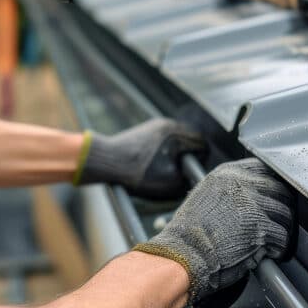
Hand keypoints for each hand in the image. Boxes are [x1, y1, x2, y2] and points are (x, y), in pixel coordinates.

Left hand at [74, 118, 206, 199]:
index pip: (202, 145)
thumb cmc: (138, 172)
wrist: (105, 161)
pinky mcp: (143, 131)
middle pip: (189, 141)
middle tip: (182, 173)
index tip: (194, 173)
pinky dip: (161, 153)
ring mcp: (154, 126)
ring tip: (165, 171)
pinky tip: (152, 165)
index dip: (201, 161)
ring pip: (174, 141)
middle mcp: (167, 124)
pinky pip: (161, 141)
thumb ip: (188, 180)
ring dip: (174, 155)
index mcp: (177, 133)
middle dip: (188, 158)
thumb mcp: (169, 184)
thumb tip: (194, 179)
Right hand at [133, 159, 293, 301]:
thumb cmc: (189, 235)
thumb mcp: (206, 197)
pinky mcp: (259, 227)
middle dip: (283, 210)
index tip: (277, 198)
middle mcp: (241, 184)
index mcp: (228, 174)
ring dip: (283, 230)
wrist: (182, 255)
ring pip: (286, 214)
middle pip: (281, 191)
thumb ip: (230, 190)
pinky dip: (280, 248)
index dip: (275, 187)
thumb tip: (253, 195)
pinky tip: (271, 252)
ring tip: (274, 241)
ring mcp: (252, 204)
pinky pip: (283, 236)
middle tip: (279, 224)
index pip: (265, 170)